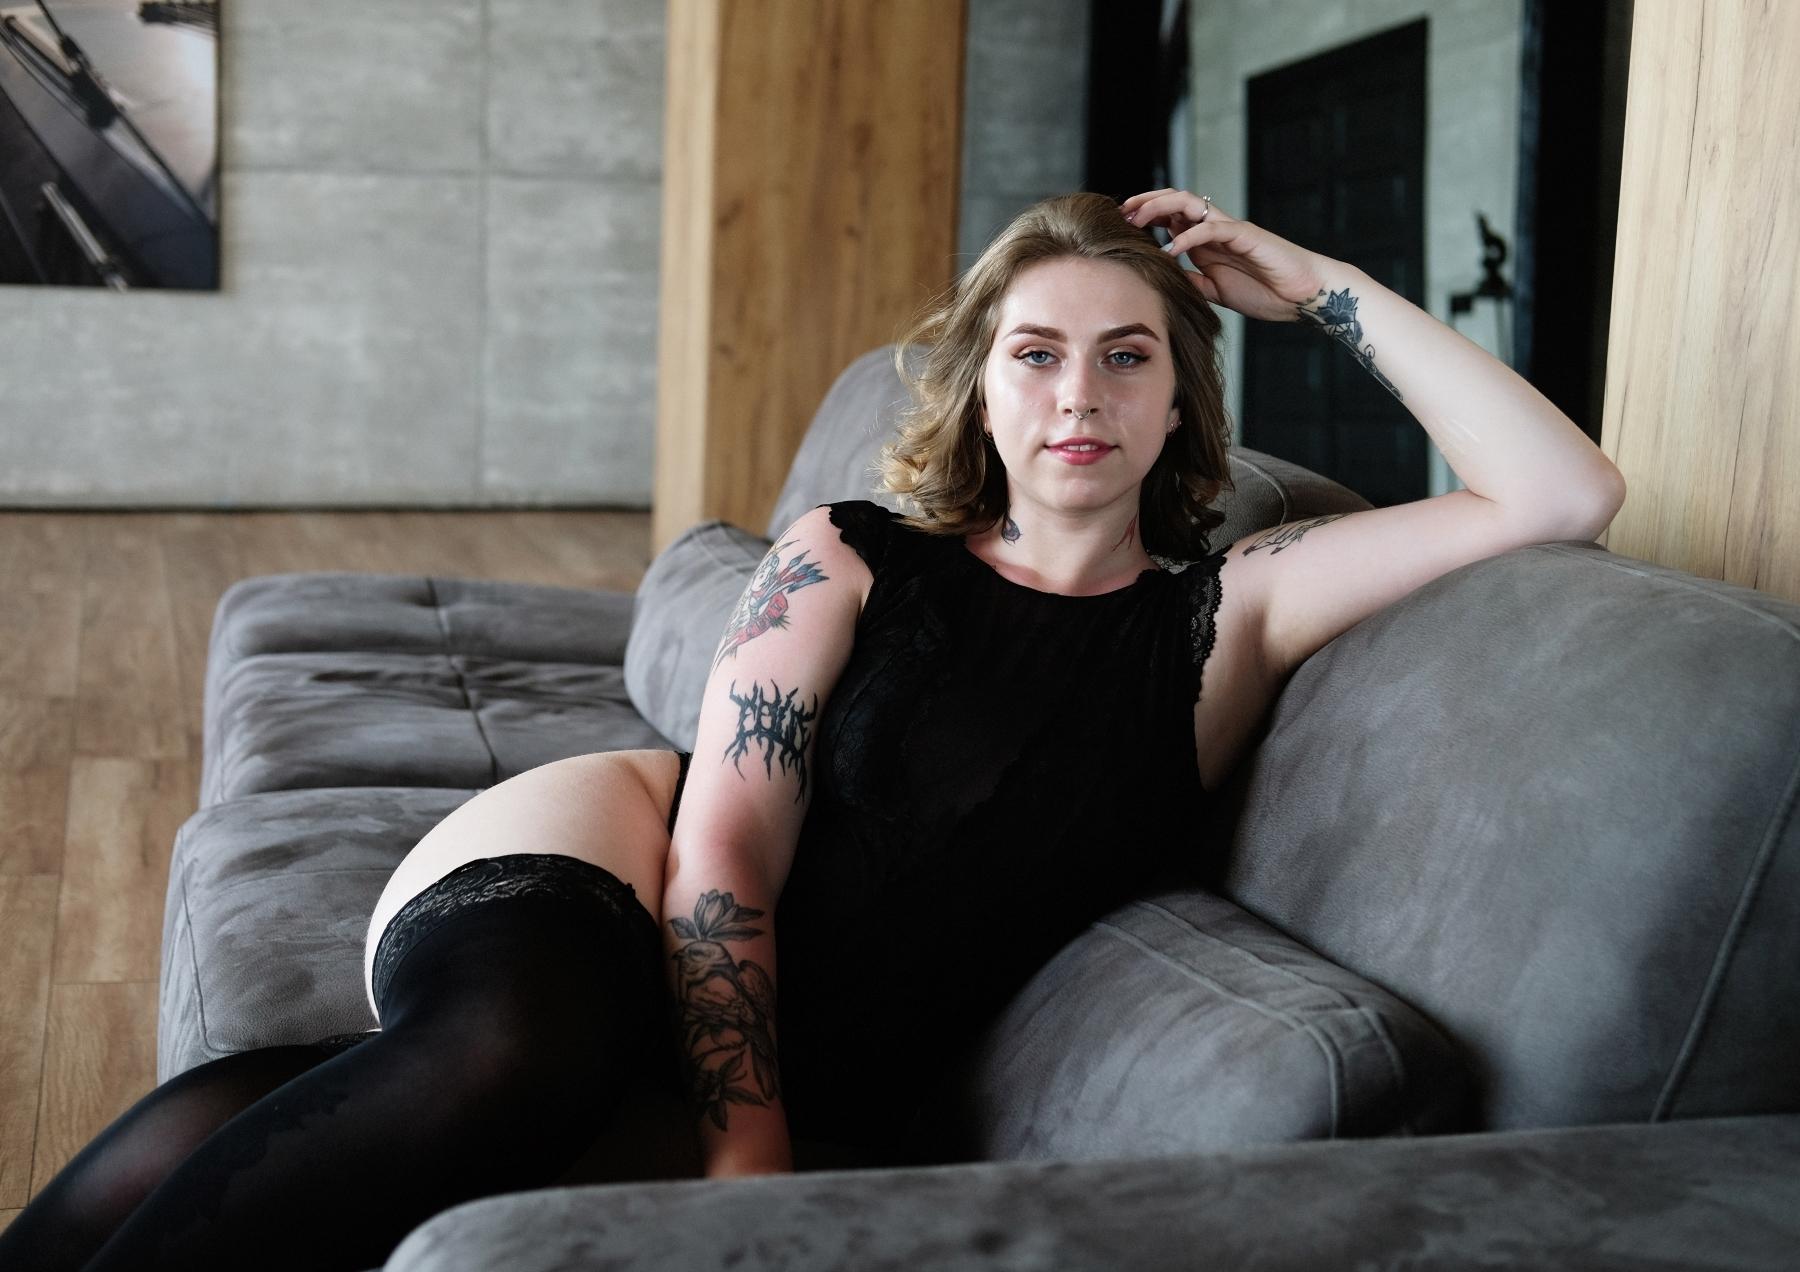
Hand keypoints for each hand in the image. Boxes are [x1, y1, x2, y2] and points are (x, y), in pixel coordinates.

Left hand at [1120, 188, 1334, 322]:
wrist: (1303, 295)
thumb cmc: (1265, 292)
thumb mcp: (1215, 292)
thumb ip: (1192, 282)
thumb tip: (1163, 280)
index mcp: (1206, 241)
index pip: (1170, 217)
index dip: (1144, 216)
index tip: (1119, 225)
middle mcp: (1215, 229)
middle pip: (1174, 202)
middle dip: (1145, 203)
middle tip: (1120, 214)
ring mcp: (1230, 230)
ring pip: (1190, 205)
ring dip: (1160, 208)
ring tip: (1137, 221)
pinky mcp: (1245, 236)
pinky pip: (1212, 229)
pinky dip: (1188, 236)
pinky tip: (1170, 249)